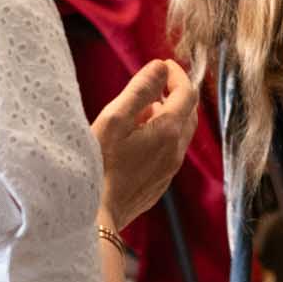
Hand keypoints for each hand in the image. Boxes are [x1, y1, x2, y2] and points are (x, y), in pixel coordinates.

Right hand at [91, 59, 196, 228]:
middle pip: (188, 113)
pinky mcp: (159, 184)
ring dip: (166, 116)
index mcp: (168, 132)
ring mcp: (168, 171)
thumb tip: (161, 67)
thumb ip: (140, 89)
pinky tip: (136, 140)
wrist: (94, 217)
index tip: (162, 65)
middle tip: (152, 84)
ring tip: (139, 112)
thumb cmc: (98, 165)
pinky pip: (168, 152)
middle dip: (174, 93)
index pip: (186, 92)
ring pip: (179, 134)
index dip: (177, 74)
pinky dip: (161, 136)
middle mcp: (175, 152)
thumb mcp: (114, 119)